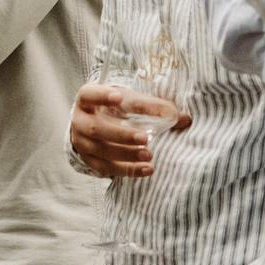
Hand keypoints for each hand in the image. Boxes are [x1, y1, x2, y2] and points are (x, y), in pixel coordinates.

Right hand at [69, 83, 190, 178]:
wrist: (93, 123)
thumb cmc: (115, 108)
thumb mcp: (129, 100)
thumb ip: (154, 106)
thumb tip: (185, 118)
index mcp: (86, 98)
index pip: (90, 94)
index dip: (102, 96)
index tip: (119, 96)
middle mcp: (79, 120)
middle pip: (96, 128)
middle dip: (121, 134)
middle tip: (145, 138)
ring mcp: (81, 142)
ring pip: (101, 150)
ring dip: (127, 154)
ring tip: (149, 155)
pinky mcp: (89, 160)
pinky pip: (107, 168)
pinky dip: (128, 170)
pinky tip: (147, 169)